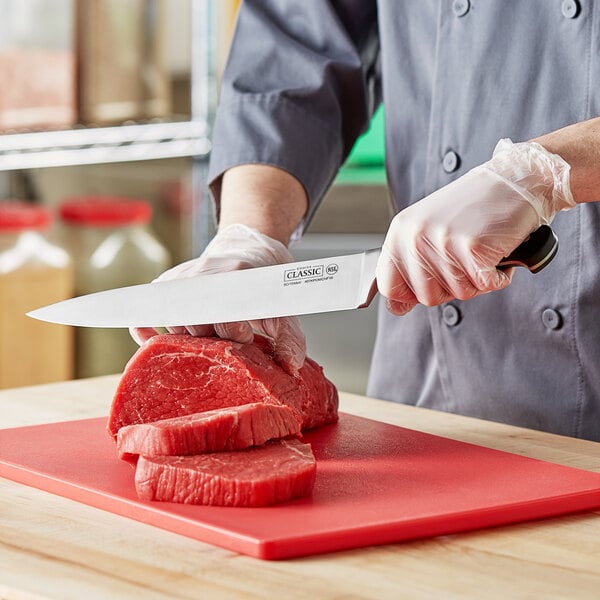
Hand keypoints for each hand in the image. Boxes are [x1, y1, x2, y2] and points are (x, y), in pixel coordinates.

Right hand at [130, 224, 306, 374]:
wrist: (252, 251)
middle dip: (212, 340)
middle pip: (196, 323)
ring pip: (175, 321)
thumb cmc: (265, 286)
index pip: (224, 313)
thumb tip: (290, 368)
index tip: (247, 338)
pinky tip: (143, 332)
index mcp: (236, 274)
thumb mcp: (285, 309)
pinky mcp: (169, 282)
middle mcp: (206, 272)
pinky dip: (146, 324)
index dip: (234, 332)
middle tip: (230, 338)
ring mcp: (184, 276)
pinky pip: (152, 307)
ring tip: (212, 331)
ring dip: (191, 337)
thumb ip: (290, 339)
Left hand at [376, 139, 574, 314]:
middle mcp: (416, 237)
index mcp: (400, 232)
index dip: (410, 295)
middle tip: (465, 258)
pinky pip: (486, 285)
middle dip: (451, 286)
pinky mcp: (472, 248)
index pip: (389, 286)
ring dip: (477, 279)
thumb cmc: (473, 206)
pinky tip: (497, 251)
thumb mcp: (427, 229)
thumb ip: (409, 265)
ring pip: (460, 293)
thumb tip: (396, 307)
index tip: (431, 285)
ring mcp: (443, 242)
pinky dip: (498, 276)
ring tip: (481, 248)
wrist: (513, 180)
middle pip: (426, 296)